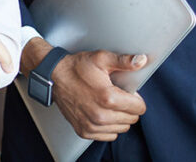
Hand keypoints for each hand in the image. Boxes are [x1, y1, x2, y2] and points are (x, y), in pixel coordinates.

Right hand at [22, 38, 145, 140]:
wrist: (54, 77)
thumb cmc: (77, 67)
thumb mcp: (101, 58)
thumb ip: (124, 61)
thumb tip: (141, 61)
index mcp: (108, 98)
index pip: (139, 108)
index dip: (136, 98)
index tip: (127, 92)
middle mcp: (100, 115)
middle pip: (132, 119)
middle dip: (128, 108)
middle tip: (116, 96)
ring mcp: (92, 125)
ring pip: (121, 128)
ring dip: (119, 118)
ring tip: (108, 104)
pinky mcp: (84, 131)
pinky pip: (108, 135)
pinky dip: (108, 126)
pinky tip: (101, 113)